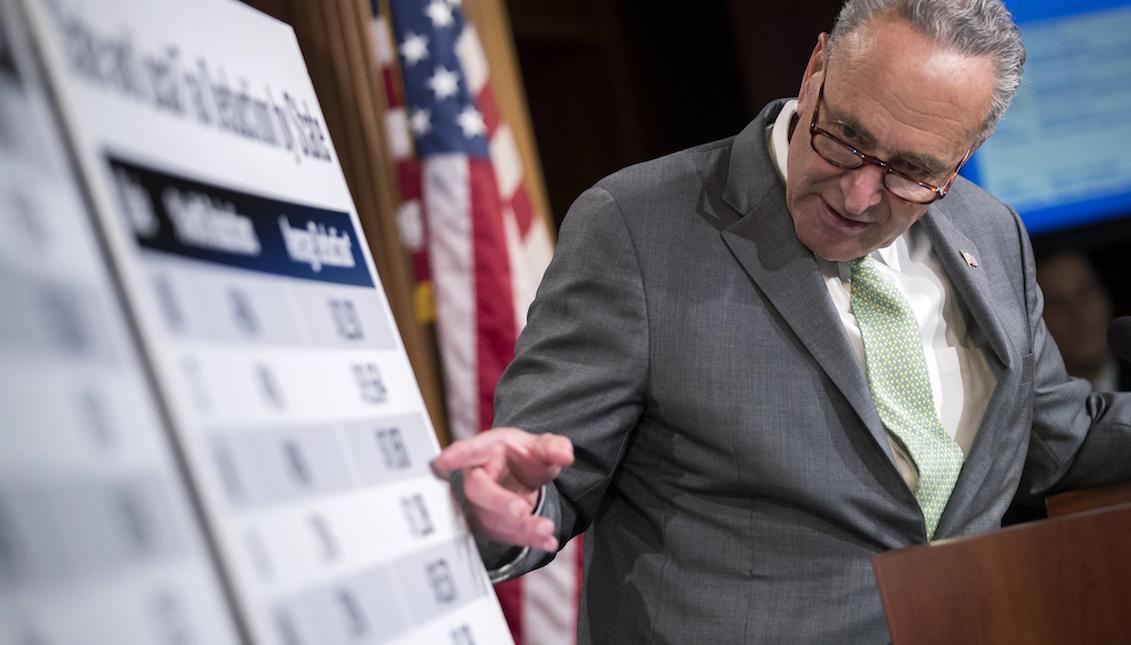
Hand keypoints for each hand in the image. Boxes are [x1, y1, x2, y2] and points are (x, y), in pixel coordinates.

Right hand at [431, 428, 572, 551]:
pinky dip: (529, 540)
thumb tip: (565, 454)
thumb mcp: (540, 446)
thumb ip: (553, 447)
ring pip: (493, 520)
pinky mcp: (490, 525)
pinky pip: (506, 536)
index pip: (469, 451)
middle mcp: (477, 477)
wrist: (521, 476)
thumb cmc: (522, 456)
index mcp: (485, 450)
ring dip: (521, 528)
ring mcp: (480, 505)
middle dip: (498, 502)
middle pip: (477, 491)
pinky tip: (547, 542)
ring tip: (547, 528)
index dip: (456, 456)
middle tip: (521, 510)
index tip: (444, 461)